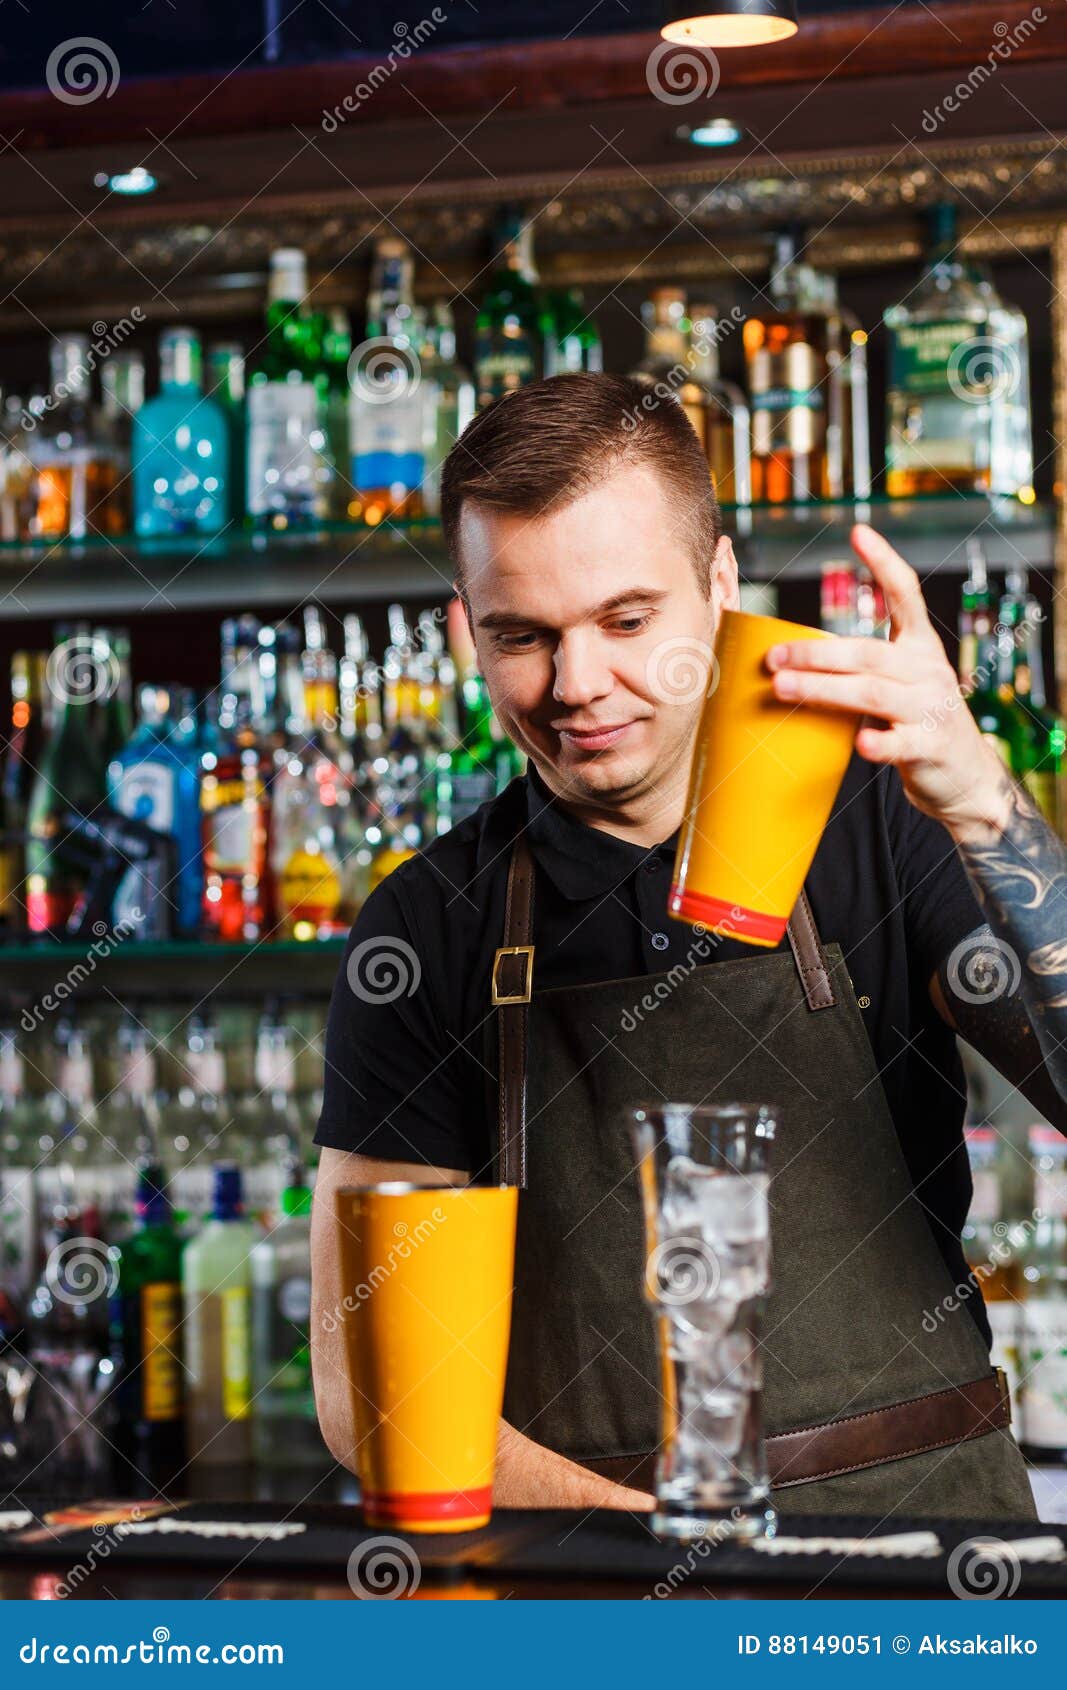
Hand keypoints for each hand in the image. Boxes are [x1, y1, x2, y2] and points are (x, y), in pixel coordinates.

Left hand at [764, 523, 1013, 841]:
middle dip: (816, 654)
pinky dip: (879, 743)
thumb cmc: (914, 722)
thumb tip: (785, 658)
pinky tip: (861, 744)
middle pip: (868, 653)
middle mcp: (928, 670)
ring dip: (823, 690)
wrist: (963, 776)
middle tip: (773, 658)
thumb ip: (857, 669)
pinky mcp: (931, 747)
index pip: (906, 596)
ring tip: (783, 690)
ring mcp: (932, 708)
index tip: (859, 532)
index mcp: (920, 647)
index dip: (884, 563)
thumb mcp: (895, 685)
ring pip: (873, 693)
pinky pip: (901, 743)